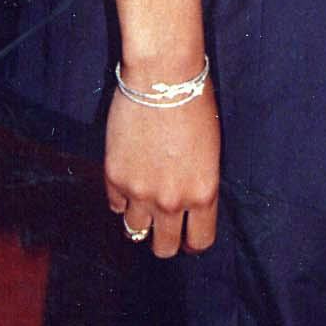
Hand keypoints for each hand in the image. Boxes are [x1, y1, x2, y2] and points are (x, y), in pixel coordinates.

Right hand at [104, 84, 220, 257]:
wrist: (162, 77)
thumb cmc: (195, 103)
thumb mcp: (210, 151)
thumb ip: (197, 184)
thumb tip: (187, 205)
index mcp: (203, 193)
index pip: (199, 241)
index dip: (193, 239)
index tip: (188, 232)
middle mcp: (172, 201)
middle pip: (164, 248)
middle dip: (165, 238)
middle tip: (164, 223)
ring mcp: (140, 193)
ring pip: (135, 232)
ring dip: (140, 219)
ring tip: (144, 198)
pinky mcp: (114, 178)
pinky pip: (115, 205)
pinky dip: (121, 198)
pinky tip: (129, 178)